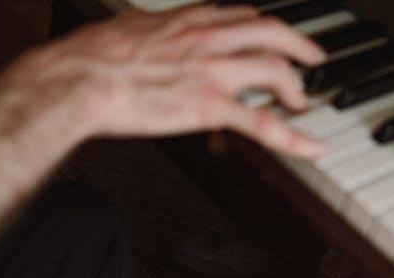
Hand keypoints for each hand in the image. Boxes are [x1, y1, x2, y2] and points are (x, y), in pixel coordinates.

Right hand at [16, 4, 327, 157]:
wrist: (80, 79)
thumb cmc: (92, 57)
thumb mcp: (129, 26)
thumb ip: (150, 28)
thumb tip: (146, 30)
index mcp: (188, 19)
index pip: (241, 14)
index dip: (263, 27)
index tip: (271, 35)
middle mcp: (209, 37)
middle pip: (271, 33)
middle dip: (299, 46)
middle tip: (312, 59)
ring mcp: (213, 71)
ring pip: (275, 71)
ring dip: (295, 88)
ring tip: (301, 104)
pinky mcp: (210, 106)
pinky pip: (264, 123)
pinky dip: (294, 137)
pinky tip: (313, 147)